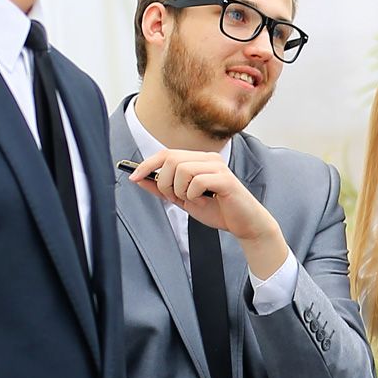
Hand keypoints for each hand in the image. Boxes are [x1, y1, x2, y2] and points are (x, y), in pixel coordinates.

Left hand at [129, 149, 275, 241]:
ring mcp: (218, 168)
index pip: (167, 153)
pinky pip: (197, 181)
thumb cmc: (218, 209)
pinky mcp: (225, 179)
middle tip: (174, 197)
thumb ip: (163, 189)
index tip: (133, 177)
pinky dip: (193, 195)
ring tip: (191, 200)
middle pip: (172, 159)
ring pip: (183, 169)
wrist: (244, 223)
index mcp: (199, 160)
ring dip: (179, 190)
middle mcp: (209, 159)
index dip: (147, 164)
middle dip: (164, 182)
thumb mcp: (183, 199)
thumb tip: (140, 179)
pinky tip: (203, 201)